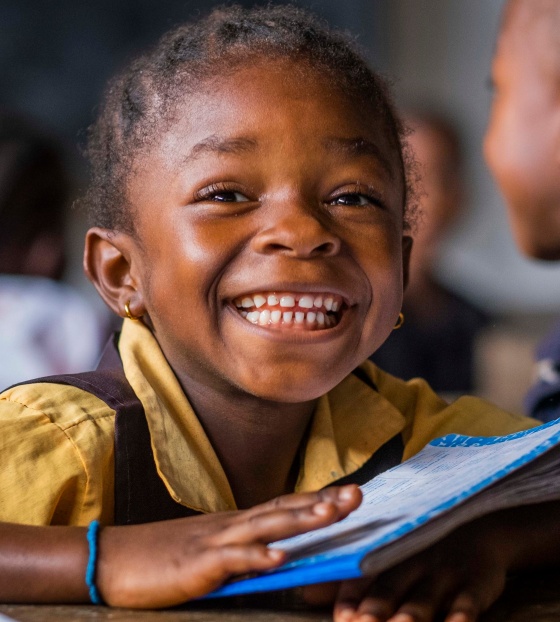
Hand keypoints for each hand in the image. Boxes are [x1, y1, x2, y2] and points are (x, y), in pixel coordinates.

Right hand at [97, 484, 361, 607]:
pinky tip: (277, 559)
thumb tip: (279, 555)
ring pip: (264, 526)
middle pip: (284, 508)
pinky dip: (255, 557)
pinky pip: (230, 560)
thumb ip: (244, 550)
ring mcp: (215, 542)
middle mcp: (232, 525)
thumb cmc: (165, 557)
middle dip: (322, 502)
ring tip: (331, 514)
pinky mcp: (196, 565)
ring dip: (299, 520)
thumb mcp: (213, 551)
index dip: (319, 500)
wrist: (115, 559)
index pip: (286, 506)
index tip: (351, 493)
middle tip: (358, 495)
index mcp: (238, 523)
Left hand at [302, 515, 513, 621]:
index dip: (351, 596)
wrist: (479, 523)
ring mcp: (445, 572)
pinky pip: (469, 601)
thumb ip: (351, 578)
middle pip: (390, 589)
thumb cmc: (424, 546)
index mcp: (388, 555)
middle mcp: (412, 563)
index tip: (342, 617)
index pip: (363, 575)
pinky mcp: (477, 581)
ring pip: (425, 598)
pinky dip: (461, 616)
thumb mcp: (390, 554)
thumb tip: (305, 591)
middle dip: (375, 610)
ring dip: (412, 615)